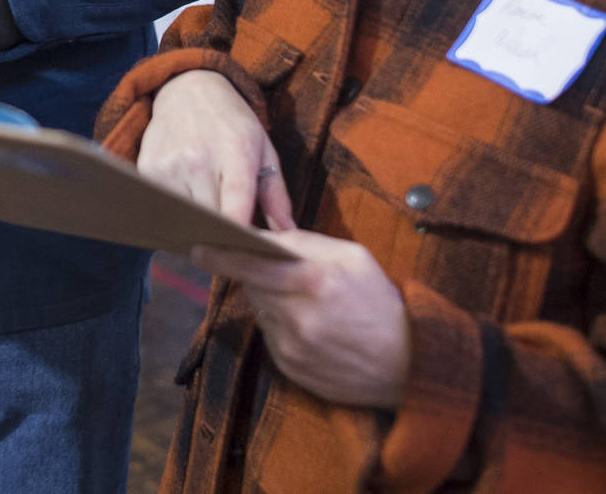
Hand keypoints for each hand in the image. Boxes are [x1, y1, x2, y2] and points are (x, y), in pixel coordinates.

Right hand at [136, 69, 291, 230]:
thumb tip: (289, 234)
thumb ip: (276, 195)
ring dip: (197, 225)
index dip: (241, 234)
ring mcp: (169, 164)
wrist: (187, 88)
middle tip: (232, 241)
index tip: (247, 251)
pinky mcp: (147, 169)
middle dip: (222, 235)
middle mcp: (198, 158)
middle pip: (210, 220)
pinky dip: (176, 212)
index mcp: (235, 152)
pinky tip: (187, 202)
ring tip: (209, 221)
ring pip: (185, 218)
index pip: (236, 206)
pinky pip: (164, 207)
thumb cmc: (232, 123)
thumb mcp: (264, 149)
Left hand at [195, 230, 409, 408]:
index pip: (252, 264)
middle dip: (257, 275)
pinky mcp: (290, 369)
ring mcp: (291, 347)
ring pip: (262, 312)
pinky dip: (283, 328)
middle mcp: (296, 316)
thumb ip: (306, 243)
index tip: (198, 249)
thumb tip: (268, 235)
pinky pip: (272, 338)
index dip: (222, 256)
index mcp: (312, 281)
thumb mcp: (353, 257)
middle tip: (284, 274)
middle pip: (253, 287)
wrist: (407, 366)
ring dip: (274, 302)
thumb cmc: (382, 303)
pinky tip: (314, 328)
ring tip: (310, 304)